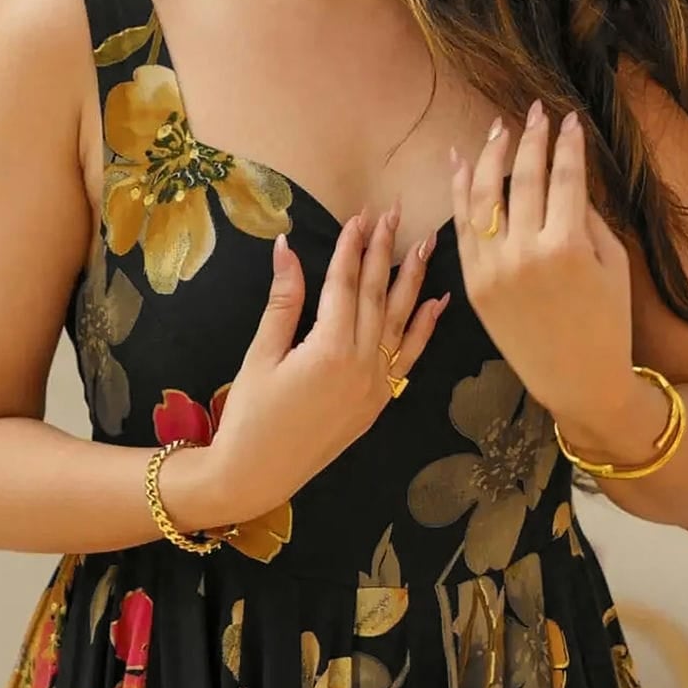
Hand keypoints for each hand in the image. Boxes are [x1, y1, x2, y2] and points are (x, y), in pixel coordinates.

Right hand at [205, 204, 449, 520]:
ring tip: (425, 244)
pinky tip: (438, 303)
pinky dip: (425, 328)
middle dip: (384, 251)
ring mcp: (376, 385)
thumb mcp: (261, 354)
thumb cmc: (250, 415)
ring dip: (413, 280)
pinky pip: (410, 357)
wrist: (257, 474)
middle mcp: (361, 365)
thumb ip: (283, 301)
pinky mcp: (379, 401)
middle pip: (376, 295)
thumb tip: (286, 248)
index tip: (359, 215)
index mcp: (329, 349)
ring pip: (400, 321)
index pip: (345, 285)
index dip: (351, 247)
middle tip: (394, 213)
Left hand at [451, 103, 634, 425]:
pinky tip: (464, 165)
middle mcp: (525, 253)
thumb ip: (589, 217)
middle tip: (535, 111)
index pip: (564, 178)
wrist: (576, 379)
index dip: (566, 144)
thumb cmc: (607, 322)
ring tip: (498, 129)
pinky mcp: (474, 284)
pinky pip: (463, 230)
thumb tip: (567, 176)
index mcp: (568, 246)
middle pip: (522, 180)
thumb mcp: (612, 265)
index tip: (568, 118)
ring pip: (484, 198)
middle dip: (529, 139)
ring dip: (490, 157)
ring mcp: (493, 269)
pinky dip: (461, 194)